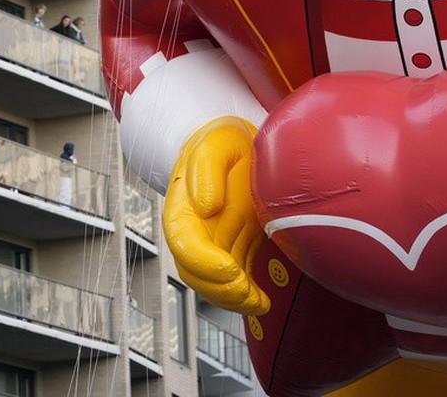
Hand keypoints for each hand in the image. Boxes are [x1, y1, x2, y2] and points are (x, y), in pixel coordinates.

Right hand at [163, 116, 269, 314]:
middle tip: (250, 295)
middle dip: (220, 291)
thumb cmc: (226, 142)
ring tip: (261, 304)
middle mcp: (195, 230)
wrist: (240, 144)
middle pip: (194, 273)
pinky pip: (233, 282)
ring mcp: (213, 243)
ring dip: (233, 300)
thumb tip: (205, 206)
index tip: (229, 270)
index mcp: (184, 206)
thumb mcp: (217, 144)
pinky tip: (263, 301)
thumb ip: (206, 171)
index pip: (184, 242)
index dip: (204, 263)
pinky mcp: (233, 249)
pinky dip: (246, 298)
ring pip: (211, 285)